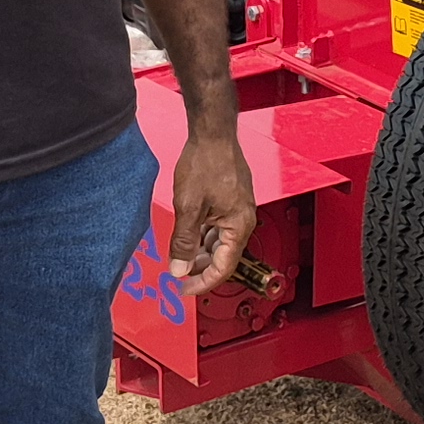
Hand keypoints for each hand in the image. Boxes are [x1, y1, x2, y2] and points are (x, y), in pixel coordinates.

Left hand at [169, 129, 257, 299]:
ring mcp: (238, 209)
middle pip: (224, 256)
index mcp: (239, 225)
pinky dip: (204, 235)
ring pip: (220, 241)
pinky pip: (219, 226)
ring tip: (181, 256)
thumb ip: (184, 242)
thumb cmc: (206, 162)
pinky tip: (189, 234)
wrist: (213, 133)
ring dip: (201, 251)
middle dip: (201, 268)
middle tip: (179, 274)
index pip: (224, 267)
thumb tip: (180, 269)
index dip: (203, 282)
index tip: (186, 290)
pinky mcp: (231, 200)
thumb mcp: (188, 208)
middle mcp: (243, 219)